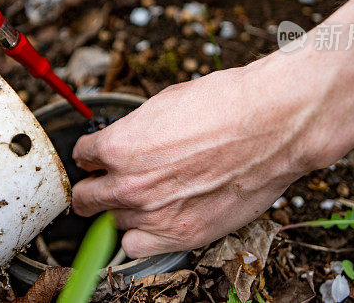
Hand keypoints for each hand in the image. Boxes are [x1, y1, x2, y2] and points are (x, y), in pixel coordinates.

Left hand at [71, 58, 333, 257]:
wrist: (271, 125)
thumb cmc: (225, 106)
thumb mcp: (163, 105)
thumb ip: (135, 132)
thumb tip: (127, 142)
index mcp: (118, 145)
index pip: (82, 157)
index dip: (93, 156)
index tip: (100, 159)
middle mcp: (128, 183)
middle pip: (86, 198)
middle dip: (95, 188)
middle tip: (106, 184)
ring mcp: (154, 213)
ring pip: (113, 223)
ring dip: (124, 211)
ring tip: (147, 197)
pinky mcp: (181, 234)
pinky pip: (136, 248)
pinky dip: (141, 237)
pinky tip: (155, 221)